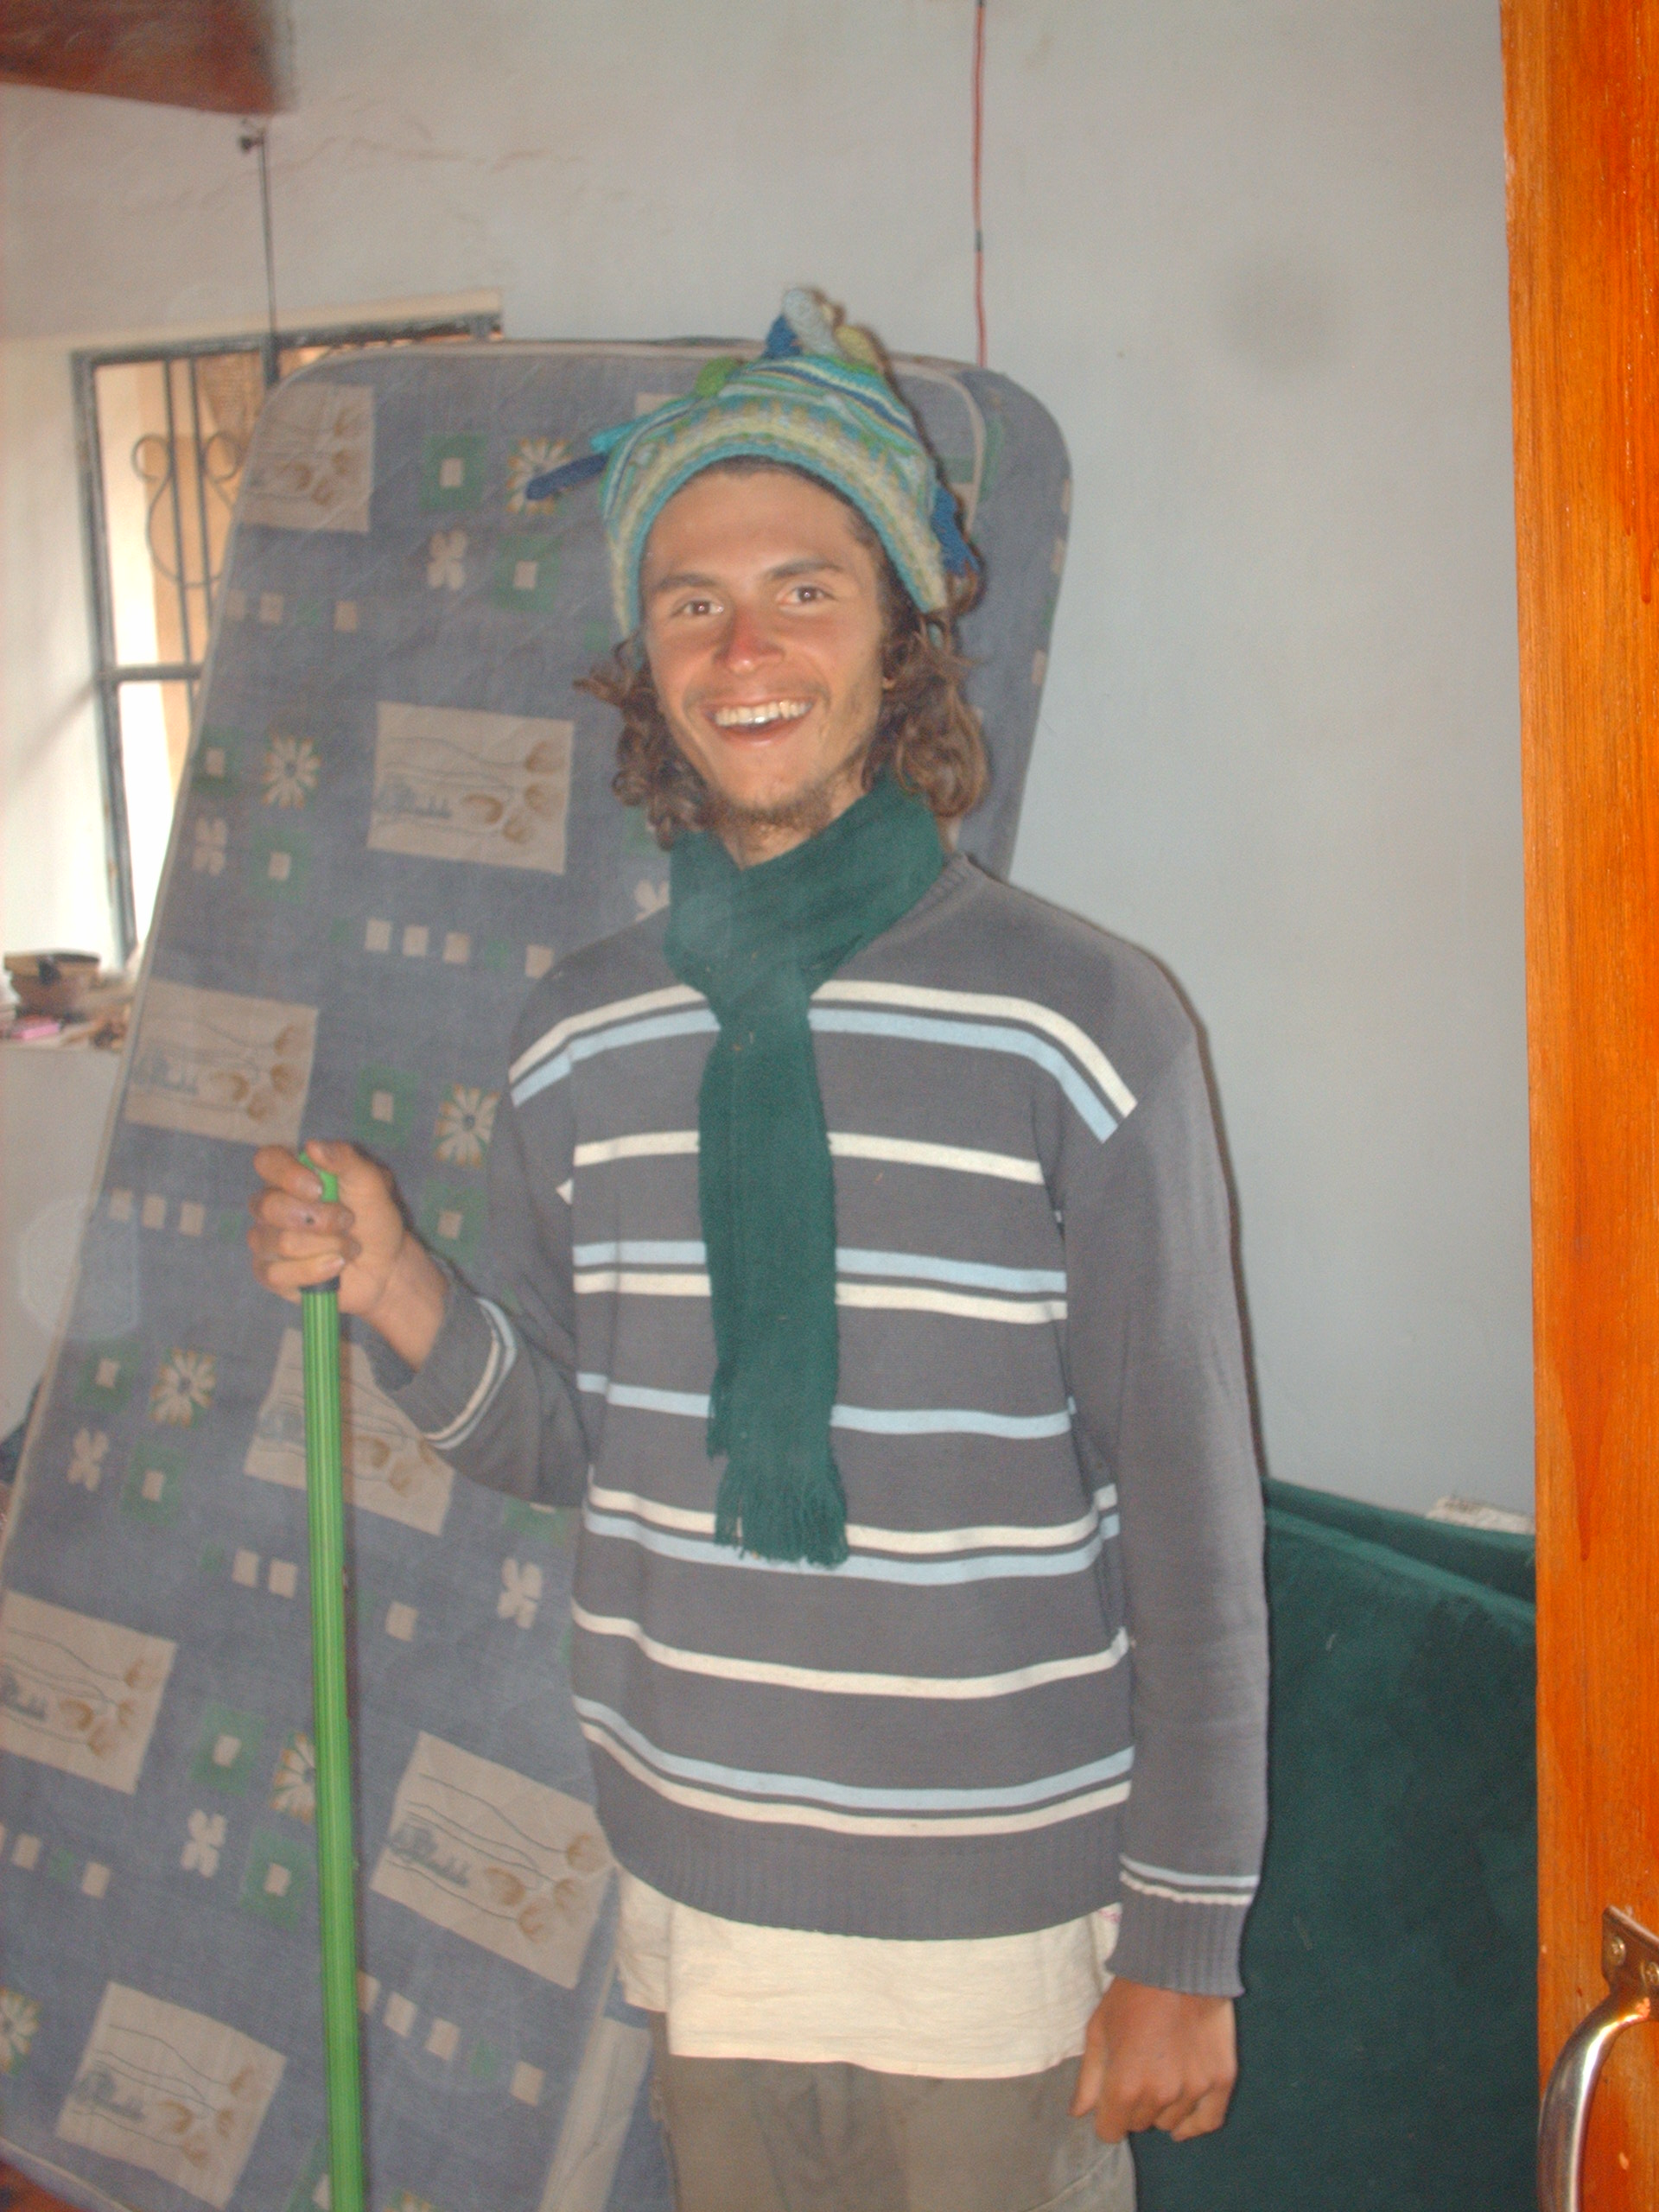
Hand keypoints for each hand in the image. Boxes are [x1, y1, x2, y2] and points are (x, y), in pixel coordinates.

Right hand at [246, 1139, 447, 1368]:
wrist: (386, 1264)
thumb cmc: (375, 1217)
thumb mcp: (371, 1183)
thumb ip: (345, 1159)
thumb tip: (312, 1146)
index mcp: (291, 1176)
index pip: (266, 1161)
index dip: (288, 1175)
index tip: (319, 1189)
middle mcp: (271, 1206)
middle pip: (269, 1207)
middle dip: (320, 1219)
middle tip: (348, 1221)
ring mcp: (266, 1240)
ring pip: (281, 1242)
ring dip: (328, 1246)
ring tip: (348, 1245)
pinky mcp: (270, 1274)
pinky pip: (278, 1274)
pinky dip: (317, 1270)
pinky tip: (336, 1266)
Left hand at [1070, 1977, 1236, 2142]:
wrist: (1177, 1964)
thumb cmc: (1131, 1995)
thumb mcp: (1098, 2031)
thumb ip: (1089, 2079)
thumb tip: (1079, 2113)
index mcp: (1124, 2085)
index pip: (1111, 2132)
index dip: (1107, 2116)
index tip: (1110, 2101)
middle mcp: (1160, 2095)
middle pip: (1140, 2125)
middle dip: (1134, 2106)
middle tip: (1137, 2073)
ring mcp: (1193, 2089)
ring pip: (1172, 2122)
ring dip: (1163, 2107)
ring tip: (1161, 2075)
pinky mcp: (1221, 2079)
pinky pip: (1209, 2121)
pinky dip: (1195, 2125)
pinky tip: (1184, 2123)